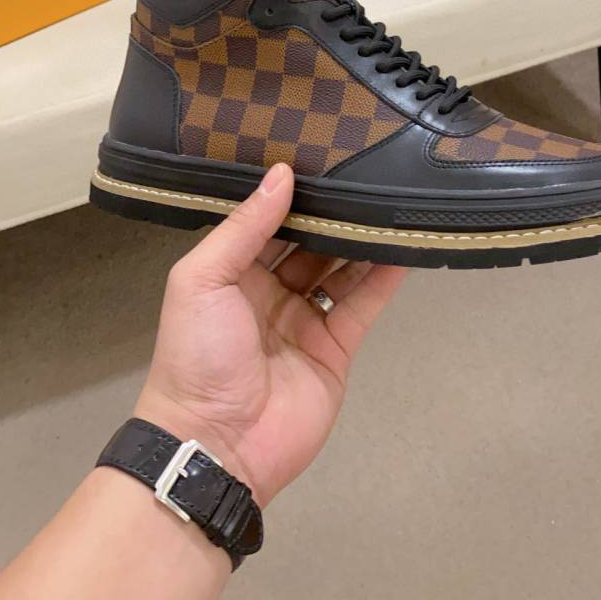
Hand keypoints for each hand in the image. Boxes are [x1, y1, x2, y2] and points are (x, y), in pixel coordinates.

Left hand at [134, 163, 405, 506]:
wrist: (217, 445)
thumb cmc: (197, 355)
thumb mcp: (202, 280)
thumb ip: (244, 227)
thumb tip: (281, 173)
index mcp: (231, 273)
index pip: (266, 222)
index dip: (290, 193)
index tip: (319, 154)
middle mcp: (270, 291)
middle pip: (309, 242)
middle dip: (332, 212)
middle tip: (364, 170)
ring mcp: (305, 320)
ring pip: (341, 268)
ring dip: (362, 238)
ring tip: (390, 198)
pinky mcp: (336, 348)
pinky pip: (363, 303)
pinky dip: (384, 276)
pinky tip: (403, 244)